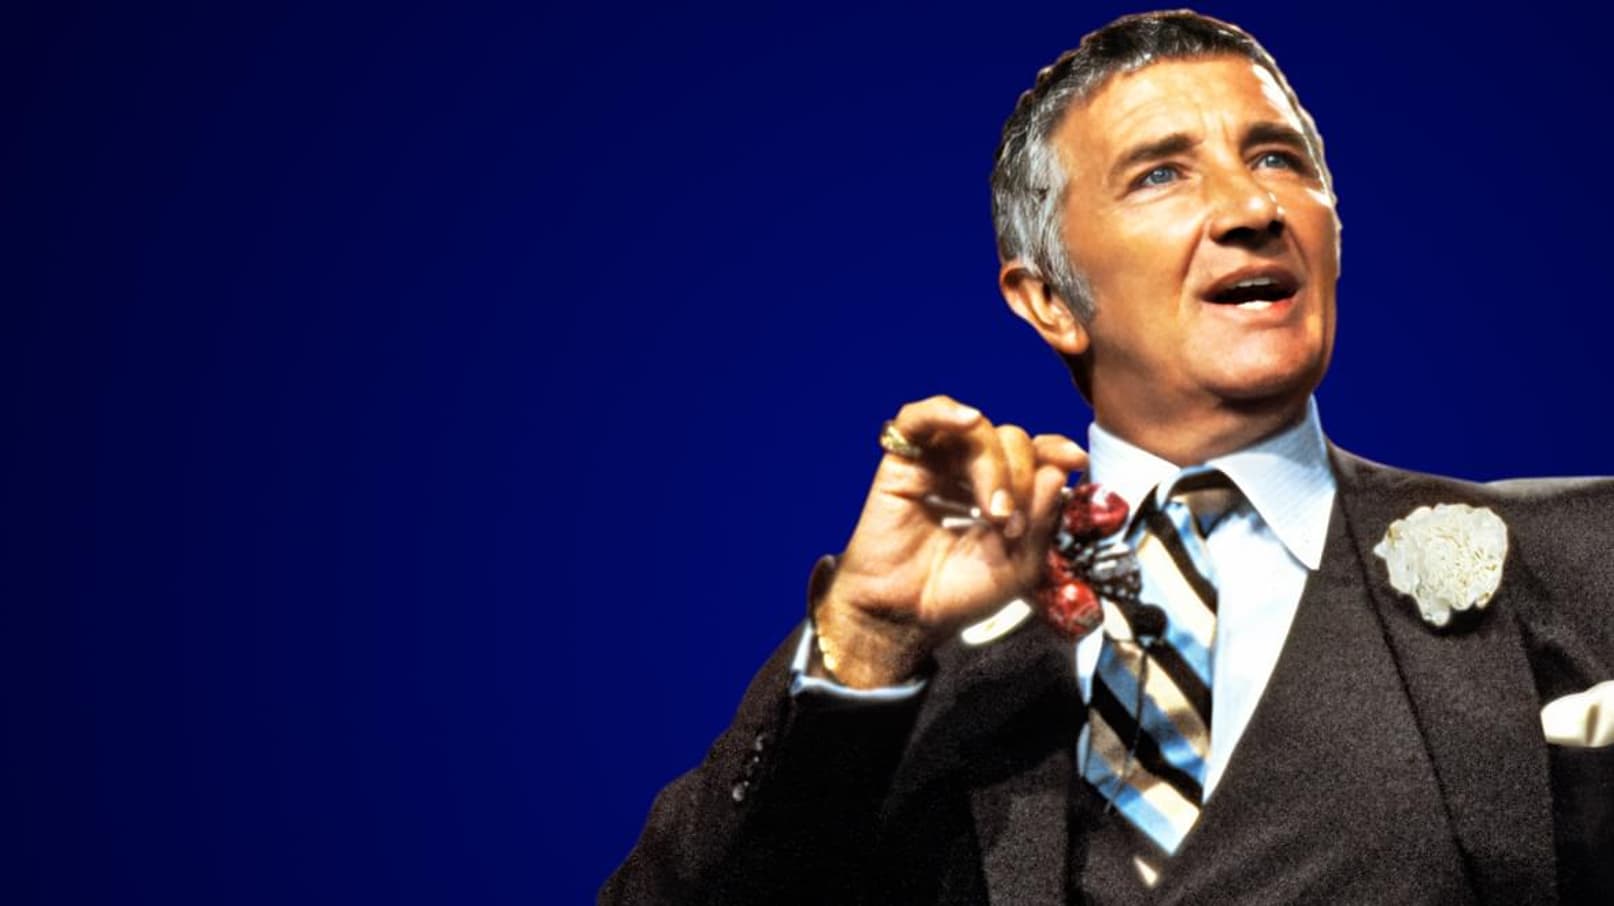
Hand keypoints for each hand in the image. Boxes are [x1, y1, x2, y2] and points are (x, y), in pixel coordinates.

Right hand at [813, 396, 1087, 686]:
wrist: (906, 617)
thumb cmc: (959, 595)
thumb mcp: (1021, 564)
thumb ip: (1043, 518)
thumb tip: (1058, 470)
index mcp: (1001, 491)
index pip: (1033, 452)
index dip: (1054, 448)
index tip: (1075, 460)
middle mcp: (970, 472)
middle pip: (1010, 439)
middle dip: (1022, 477)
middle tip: (1011, 525)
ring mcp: (935, 464)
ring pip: (976, 432)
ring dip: (994, 467)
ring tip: (994, 512)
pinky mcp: (901, 463)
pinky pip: (918, 417)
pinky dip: (944, 411)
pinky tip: (966, 420)